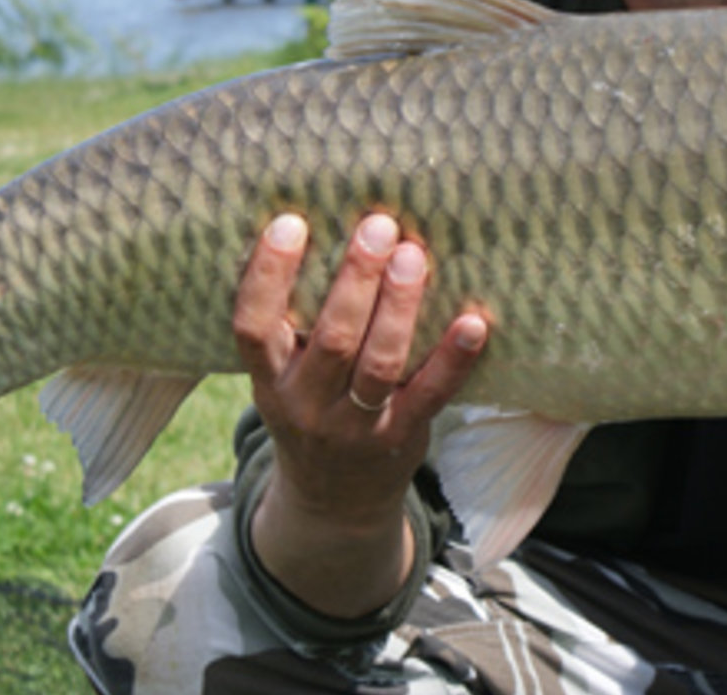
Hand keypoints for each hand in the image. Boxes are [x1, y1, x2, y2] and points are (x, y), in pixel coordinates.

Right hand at [233, 212, 486, 616]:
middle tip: (377, 226)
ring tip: (414, 257)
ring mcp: (354, 426)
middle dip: (355, 279)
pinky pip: (430, 396)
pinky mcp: (400, 437)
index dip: (267, 275)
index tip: (290, 222)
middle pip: (331, 339)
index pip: (253, 326)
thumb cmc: (311, 409)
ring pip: (379, 364)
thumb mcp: (283, 376)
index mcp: (269, 379)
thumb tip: (329, 225)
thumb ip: (294, 322)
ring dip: (400, 308)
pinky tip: (473, 322)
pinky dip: (453, 359)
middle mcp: (305, 404)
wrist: (331, 504)